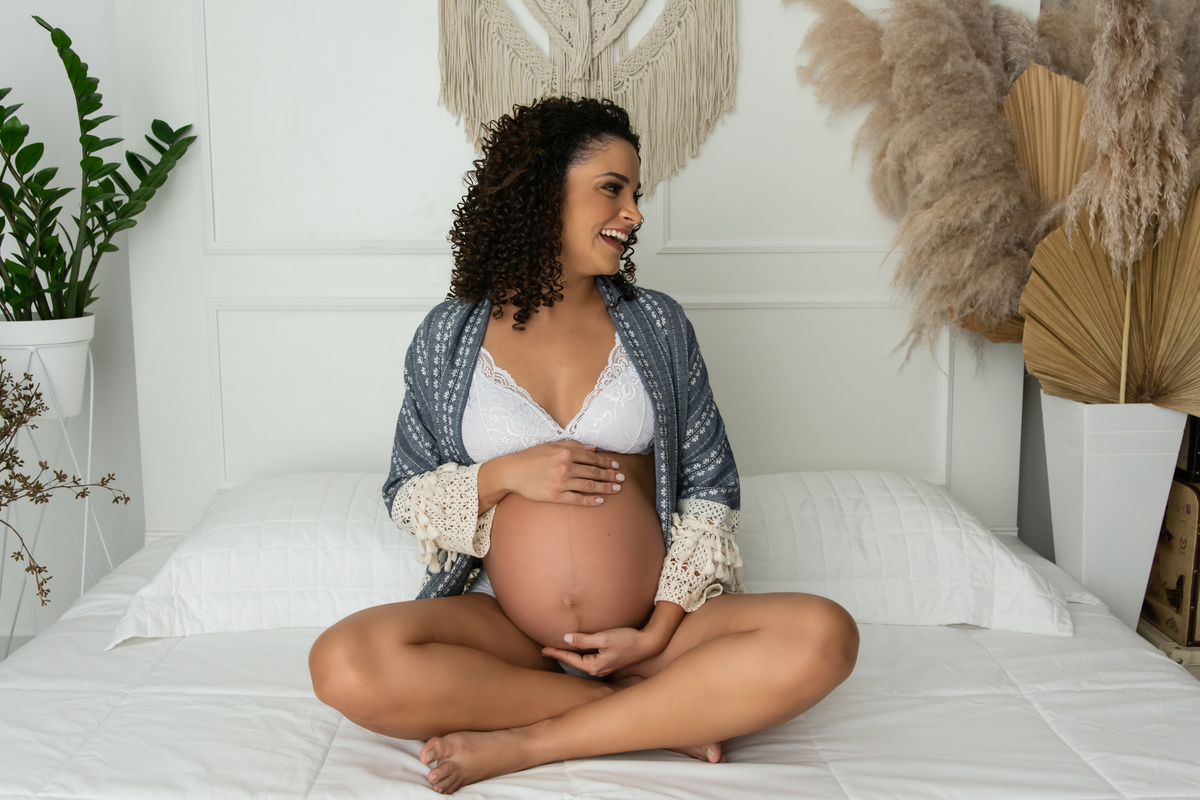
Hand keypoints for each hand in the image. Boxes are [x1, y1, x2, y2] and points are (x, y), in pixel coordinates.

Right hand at [492, 441, 625, 507]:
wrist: (512, 472)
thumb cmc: (531, 457)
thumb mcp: (552, 445)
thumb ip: (574, 445)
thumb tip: (593, 448)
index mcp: (566, 452)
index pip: (593, 457)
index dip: (607, 462)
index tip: (617, 465)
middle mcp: (565, 466)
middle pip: (594, 471)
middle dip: (610, 475)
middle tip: (622, 478)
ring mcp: (561, 482)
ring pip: (589, 485)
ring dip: (606, 487)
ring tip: (617, 489)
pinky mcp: (555, 496)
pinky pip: (577, 499)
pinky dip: (591, 500)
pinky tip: (601, 501)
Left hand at [541, 627, 662, 676]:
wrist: (648, 644)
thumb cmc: (627, 640)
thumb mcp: (604, 638)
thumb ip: (584, 639)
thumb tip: (566, 638)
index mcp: (594, 666)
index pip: (570, 659)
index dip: (556, 653)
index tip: (543, 649)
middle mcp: (598, 669)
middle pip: (574, 663)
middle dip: (560, 657)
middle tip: (545, 650)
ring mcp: (604, 667)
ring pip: (581, 662)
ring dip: (569, 656)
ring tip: (557, 651)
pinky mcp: (609, 662)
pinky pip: (589, 659)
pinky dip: (580, 654)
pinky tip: (577, 651)